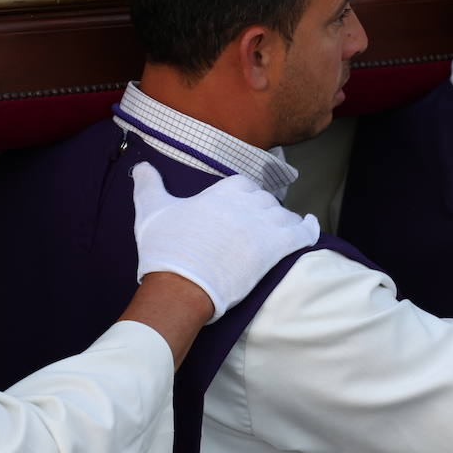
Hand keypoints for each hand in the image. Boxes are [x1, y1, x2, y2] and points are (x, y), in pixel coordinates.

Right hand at [131, 163, 319, 321]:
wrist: (181, 286)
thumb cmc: (166, 249)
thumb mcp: (152, 211)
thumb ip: (148, 185)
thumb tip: (141, 167)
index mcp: (224, 190)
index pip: (243, 185)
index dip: (242, 197)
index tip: (238, 207)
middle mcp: (249, 203)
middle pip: (265, 200)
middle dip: (261, 211)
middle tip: (252, 227)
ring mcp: (265, 225)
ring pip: (283, 216)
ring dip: (281, 223)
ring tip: (278, 231)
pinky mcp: (276, 249)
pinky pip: (303, 233)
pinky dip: (309, 229)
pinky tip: (311, 227)